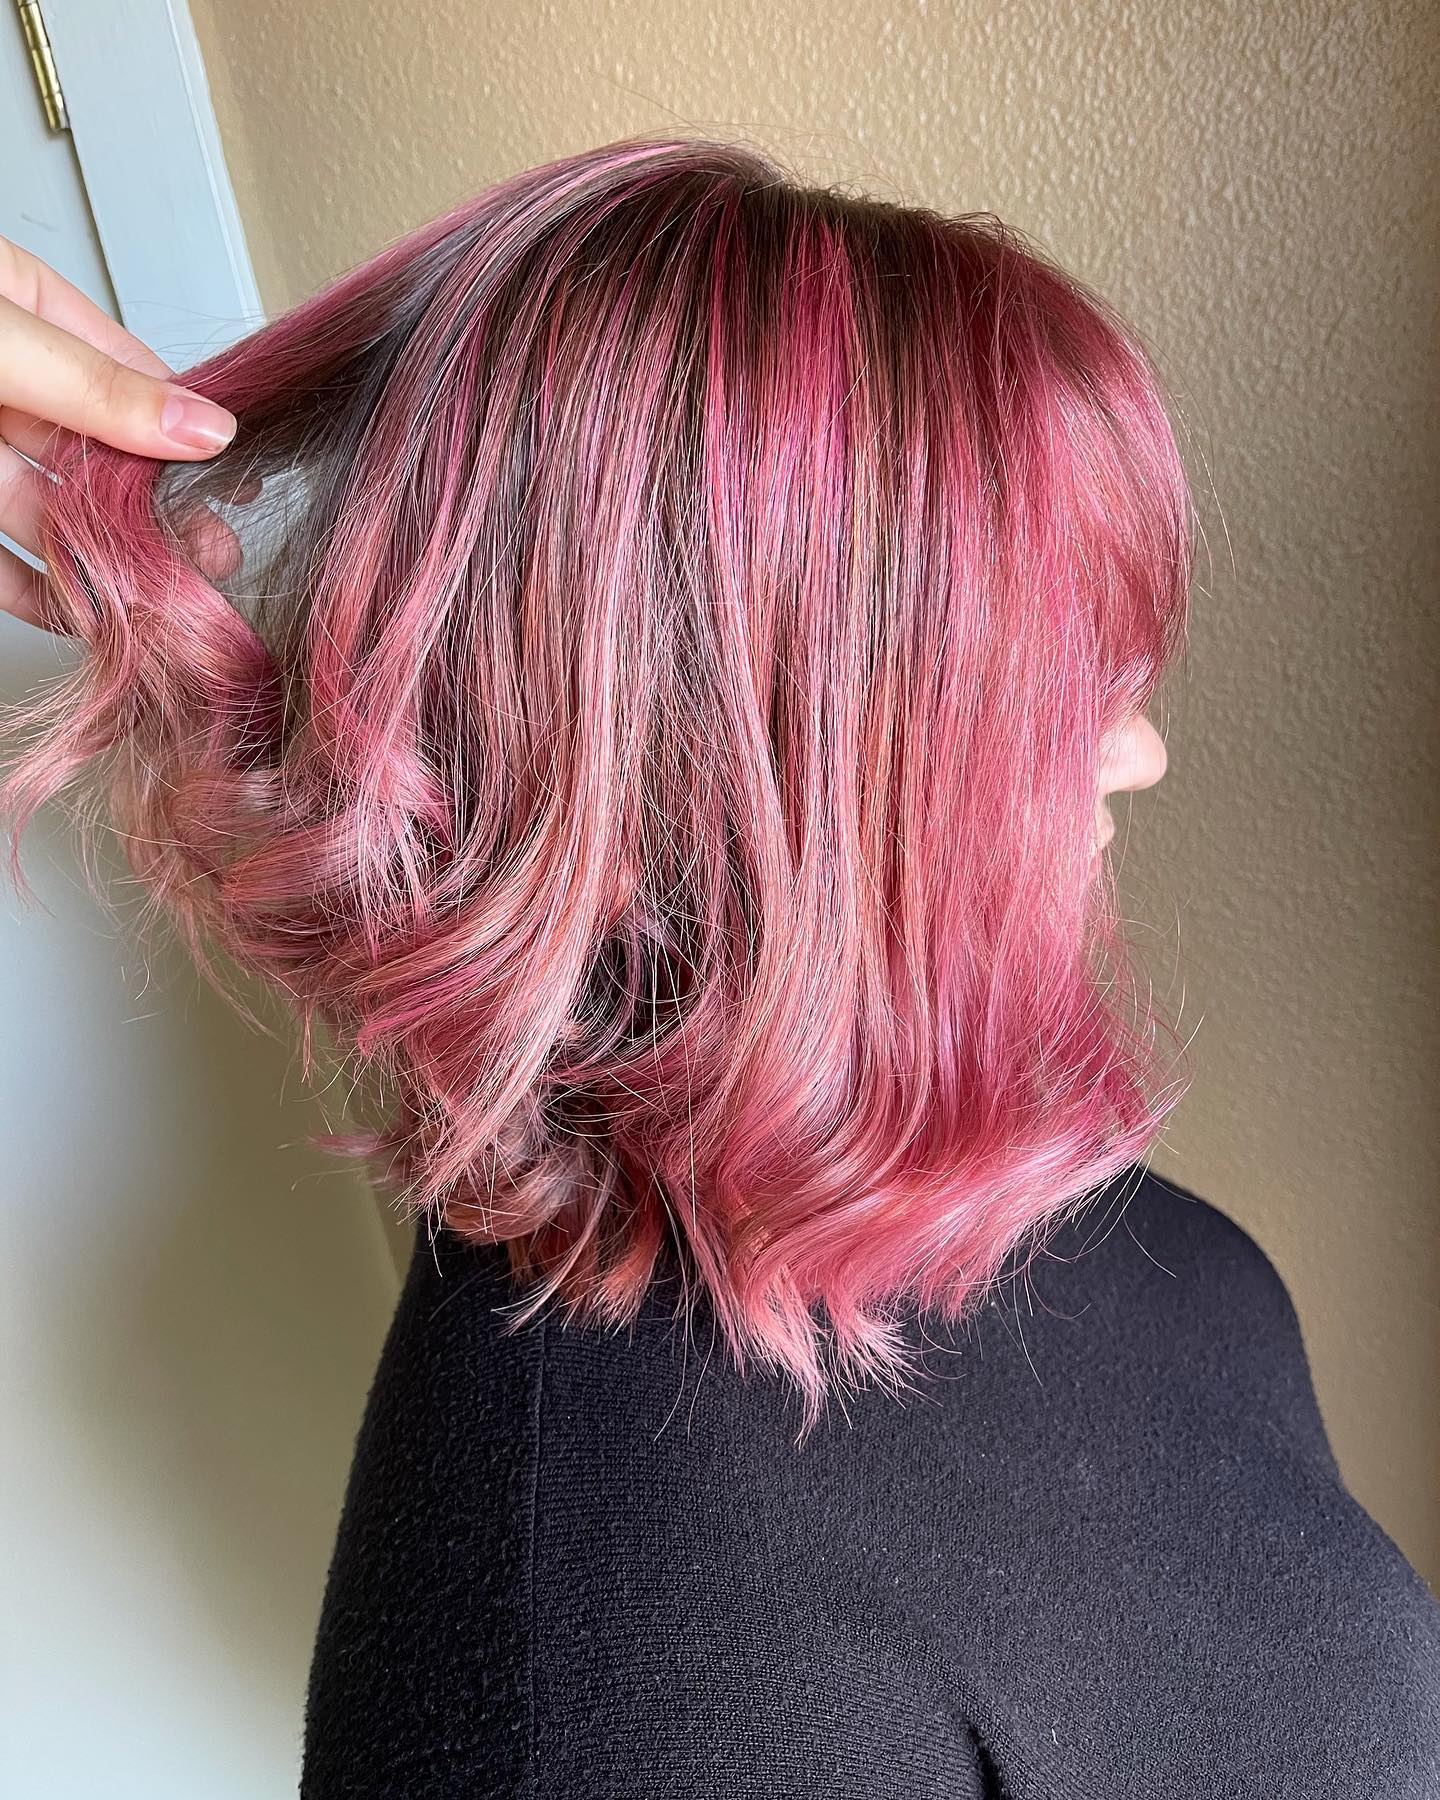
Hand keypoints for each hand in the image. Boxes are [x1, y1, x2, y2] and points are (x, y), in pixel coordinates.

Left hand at [0, 234, 239, 627]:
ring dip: (105, 559)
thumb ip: (96, 387)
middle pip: (96, 452)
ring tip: (159, 597)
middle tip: (213, 554)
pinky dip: (34, 589)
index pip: (124, 372)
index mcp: (18, 307)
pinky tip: (77, 611)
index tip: (236, 477)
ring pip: (50, 510)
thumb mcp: (3, 339)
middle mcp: (1, 378)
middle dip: (156, 507)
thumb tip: (204, 425)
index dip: (183, 426)